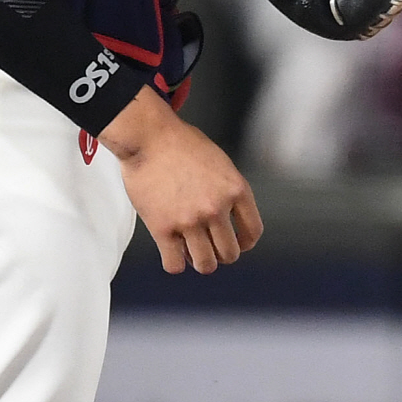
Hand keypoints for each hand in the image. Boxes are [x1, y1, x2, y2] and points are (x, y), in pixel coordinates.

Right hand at [99, 87, 261, 273]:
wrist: (148, 136)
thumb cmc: (181, 144)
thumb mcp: (219, 162)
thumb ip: (228, 190)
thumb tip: (231, 218)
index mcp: (235, 189)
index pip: (253, 232)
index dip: (245, 243)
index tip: (236, 243)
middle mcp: (216, 207)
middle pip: (230, 254)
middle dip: (221, 254)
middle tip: (209, 245)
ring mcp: (190, 220)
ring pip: (205, 265)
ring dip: (200, 261)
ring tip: (191, 250)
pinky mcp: (163, 229)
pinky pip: (175, 265)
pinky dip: (175, 262)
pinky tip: (172, 250)